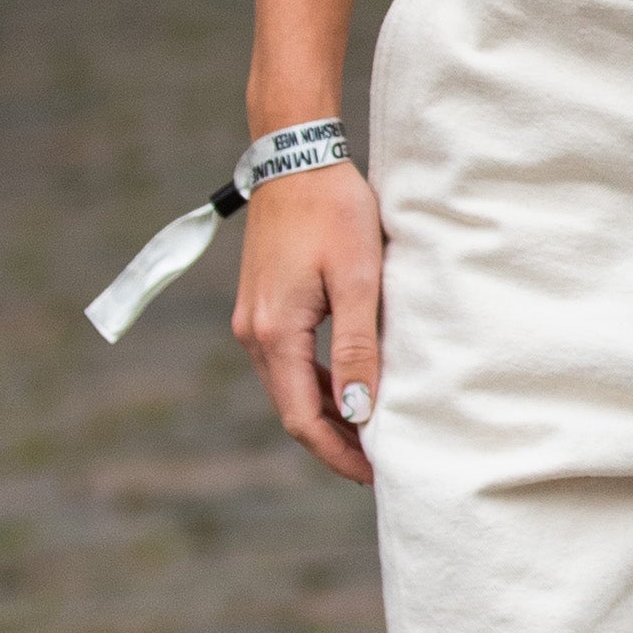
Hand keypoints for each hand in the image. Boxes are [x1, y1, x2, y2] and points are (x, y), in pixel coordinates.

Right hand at [234, 164, 384, 485]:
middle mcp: (253, 334)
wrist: (296, 158)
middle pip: (291, 410)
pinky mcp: (262, 306)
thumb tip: (359, 411)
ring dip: (326, 415)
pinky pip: (287, 362)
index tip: (376, 474)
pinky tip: (349, 390)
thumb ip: (357, 347)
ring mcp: (252, 320)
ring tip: (370, 434)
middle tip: (380, 464)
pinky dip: (316, 385)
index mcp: (274, 334)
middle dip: (334, 442)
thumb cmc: (333, 211)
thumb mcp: (358, 279)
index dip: (338, 453)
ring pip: (288, 388)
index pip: (302, 419)